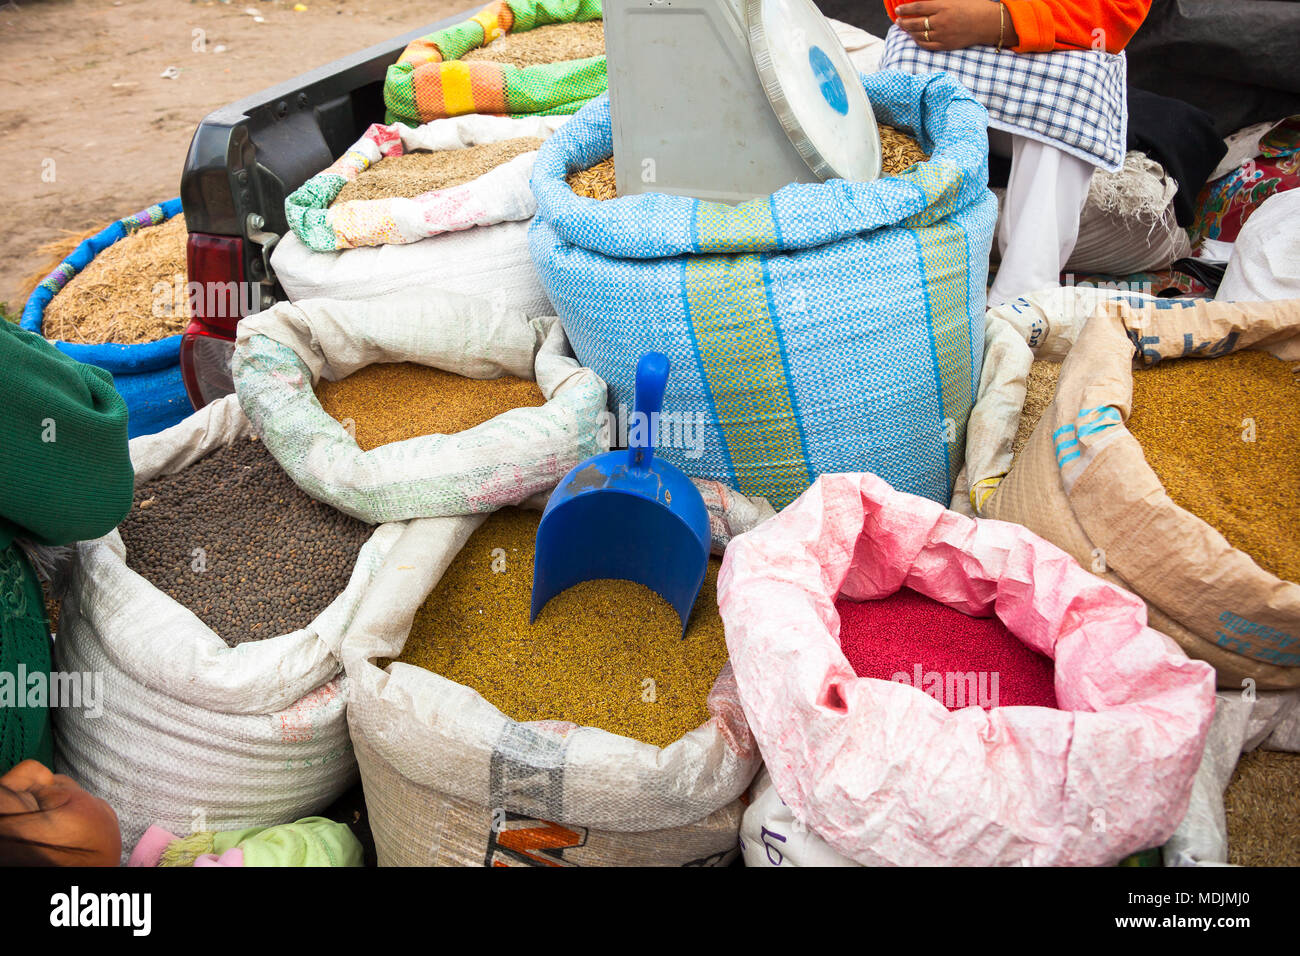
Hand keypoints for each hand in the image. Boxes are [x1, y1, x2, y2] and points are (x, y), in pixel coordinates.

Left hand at [895, 0, 1012, 51]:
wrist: (988, 23)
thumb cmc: (973, 6)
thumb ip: (938, 0)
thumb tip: (925, 2)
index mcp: (943, 6)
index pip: (918, 7)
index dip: (905, 9)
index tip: (898, 9)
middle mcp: (941, 21)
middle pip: (915, 23)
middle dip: (903, 22)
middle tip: (898, 20)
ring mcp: (942, 35)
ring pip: (918, 35)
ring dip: (909, 32)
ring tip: (904, 28)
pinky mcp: (945, 45)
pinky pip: (926, 45)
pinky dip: (918, 41)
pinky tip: (915, 37)